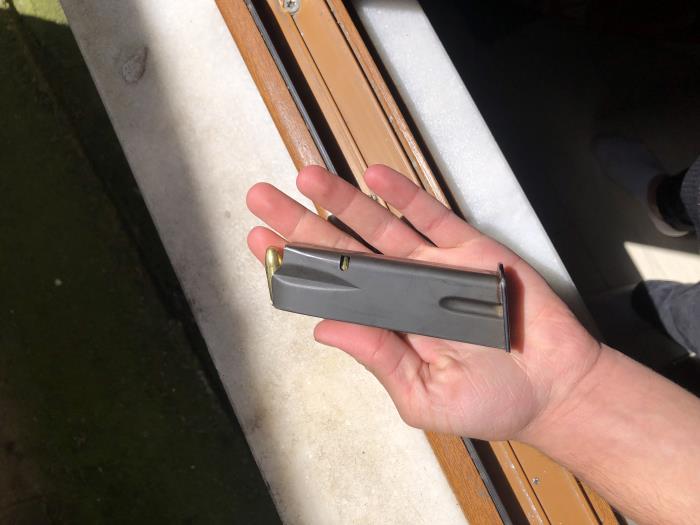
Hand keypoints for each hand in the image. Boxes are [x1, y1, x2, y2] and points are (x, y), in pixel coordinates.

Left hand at [246, 165, 601, 440]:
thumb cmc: (492, 401)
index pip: (329, 289)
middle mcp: (402, 290)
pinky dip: (404, 196)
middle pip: (342, 249)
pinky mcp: (469, 250)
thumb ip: (377, 357)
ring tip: (308, 177)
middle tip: (263, 198)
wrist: (555, 389)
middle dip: (301, 223)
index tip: (261, 243)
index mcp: (386, 325)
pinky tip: (374, 178)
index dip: (295, 265)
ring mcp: (433, 266)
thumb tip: (325, 328)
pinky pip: (431, 216)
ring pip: (378, 225)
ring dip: (343, 200)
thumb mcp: (422, 395)